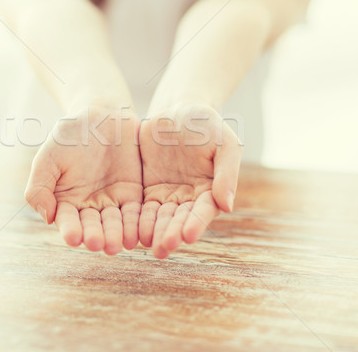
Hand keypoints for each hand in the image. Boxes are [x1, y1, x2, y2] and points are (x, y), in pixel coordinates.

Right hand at [24, 106, 142, 254]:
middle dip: (96, 236)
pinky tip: (138, 234)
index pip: (68, 220)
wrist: (101, 115)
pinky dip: (136, 224)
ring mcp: (111, 202)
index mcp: (65, 201)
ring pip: (114, 224)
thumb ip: (40, 187)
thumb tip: (47, 217)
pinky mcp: (133, 195)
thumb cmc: (70, 134)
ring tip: (119, 244)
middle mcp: (88, 207)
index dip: (70, 230)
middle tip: (99, 244)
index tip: (74, 238)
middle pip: (92, 227)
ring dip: (116, 235)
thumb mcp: (48, 157)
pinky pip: (135, 213)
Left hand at [138, 104, 241, 258]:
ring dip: (153, 232)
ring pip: (159, 218)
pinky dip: (136, 219)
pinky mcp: (146, 190)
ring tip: (145, 244)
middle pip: (179, 220)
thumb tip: (228, 206)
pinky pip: (140, 207)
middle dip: (171, 234)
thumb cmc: (207, 124)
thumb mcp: (224, 143)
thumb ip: (227, 173)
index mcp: (211, 191)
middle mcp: (189, 199)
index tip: (188, 236)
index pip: (203, 211)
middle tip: (162, 248)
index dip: (196, 224)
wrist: (177, 110)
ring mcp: (167, 195)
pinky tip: (129, 229)